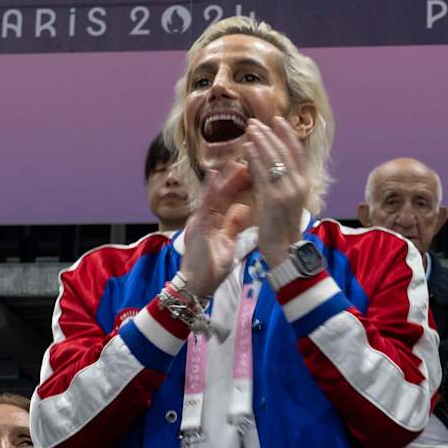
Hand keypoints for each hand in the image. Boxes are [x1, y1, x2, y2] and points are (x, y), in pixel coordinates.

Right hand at [179, 162, 253, 297]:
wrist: (197, 286)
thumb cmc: (211, 267)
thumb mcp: (227, 241)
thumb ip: (232, 224)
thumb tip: (243, 208)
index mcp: (212, 220)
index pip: (227, 198)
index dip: (238, 184)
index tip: (251, 170)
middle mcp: (204, 217)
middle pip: (220, 193)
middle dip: (233, 177)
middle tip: (247, 161)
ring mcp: (199, 221)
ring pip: (212, 196)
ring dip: (223, 180)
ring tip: (235, 164)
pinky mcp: (196, 228)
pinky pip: (203, 206)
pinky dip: (209, 191)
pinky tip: (215, 178)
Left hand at [244, 117, 308, 267]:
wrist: (284, 249)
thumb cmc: (283, 227)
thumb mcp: (289, 200)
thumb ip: (284, 182)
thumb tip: (274, 164)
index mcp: (303, 183)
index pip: (298, 152)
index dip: (288, 134)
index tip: (277, 120)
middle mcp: (298, 184)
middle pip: (284, 151)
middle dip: (269, 134)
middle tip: (256, 122)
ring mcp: (286, 191)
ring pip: (273, 158)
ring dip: (260, 140)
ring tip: (249, 129)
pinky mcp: (272, 199)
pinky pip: (262, 173)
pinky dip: (254, 157)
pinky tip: (246, 148)